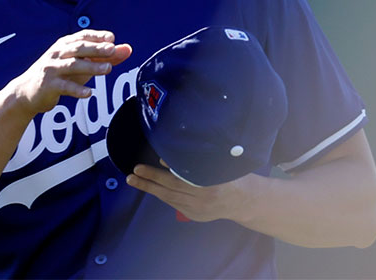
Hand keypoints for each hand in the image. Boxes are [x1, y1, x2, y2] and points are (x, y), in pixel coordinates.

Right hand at [10, 30, 131, 116]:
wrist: (26, 92)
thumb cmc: (58, 75)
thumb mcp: (81, 65)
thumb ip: (104, 57)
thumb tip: (128, 49)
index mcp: (65, 45)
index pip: (82, 37)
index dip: (96, 36)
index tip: (111, 38)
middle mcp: (57, 54)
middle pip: (79, 48)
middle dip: (96, 48)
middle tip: (112, 49)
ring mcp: (51, 69)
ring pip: (73, 66)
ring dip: (90, 67)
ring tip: (107, 70)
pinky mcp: (47, 85)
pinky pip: (64, 87)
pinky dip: (77, 89)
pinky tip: (89, 93)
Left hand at [126, 161, 260, 222]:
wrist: (243, 200)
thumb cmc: (230, 175)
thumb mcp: (216, 164)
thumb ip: (192, 162)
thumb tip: (164, 159)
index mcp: (208, 185)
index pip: (176, 179)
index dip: (157, 174)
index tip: (141, 167)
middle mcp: (202, 200)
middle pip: (169, 190)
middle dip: (148, 181)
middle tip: (132, 174)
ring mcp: (197, 211)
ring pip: (169, 199)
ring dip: (151, 189)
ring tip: (134, 180)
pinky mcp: (195, 216)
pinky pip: (174, 204)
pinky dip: (163, 195)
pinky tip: (152, 187)